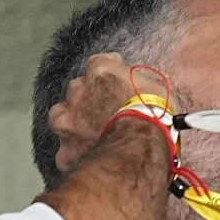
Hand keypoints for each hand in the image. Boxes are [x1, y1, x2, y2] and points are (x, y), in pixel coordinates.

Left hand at [48, 53, 164, 175]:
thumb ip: (139, 80)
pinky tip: (86, 157)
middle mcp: (78, 91)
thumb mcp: (158, 88)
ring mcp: (67, 121)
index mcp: (102, 72)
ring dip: (72, 120)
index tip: (118, 84)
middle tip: (105, 110)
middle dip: (88, 97)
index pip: (99, 63)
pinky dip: (74, 154)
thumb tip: (135, 80)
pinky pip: (66, 153)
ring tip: (89, 133)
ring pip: (61, 114)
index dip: (108, 75)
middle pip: (77, 88)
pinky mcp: (66, 151)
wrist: (139, 149)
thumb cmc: (155, 116)